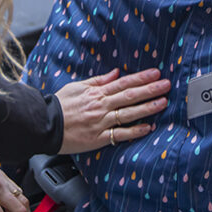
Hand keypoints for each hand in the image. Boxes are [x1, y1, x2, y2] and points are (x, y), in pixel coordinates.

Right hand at [55, 68, 169, 153]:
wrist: (44, 125)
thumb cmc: (60, 105)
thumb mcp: (77, 87)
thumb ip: (98, 81)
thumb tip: (116, 73)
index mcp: (96, 93)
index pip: (123, 83)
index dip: (141, 78)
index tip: (155, 73)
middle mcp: (101, 106)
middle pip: (129, 96)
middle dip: (150, 90)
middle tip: (166, 85)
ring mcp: (101, 122)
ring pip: (128, 114)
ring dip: (147, 108)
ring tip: (163, 102)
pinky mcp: (98, 138)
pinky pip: (120, 134)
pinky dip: (135, 131)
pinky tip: (148, 127)